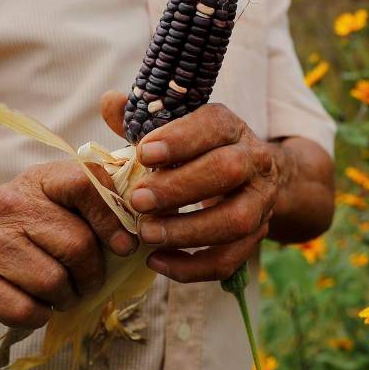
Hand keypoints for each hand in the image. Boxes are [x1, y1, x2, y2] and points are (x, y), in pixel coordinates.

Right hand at [0, 160, 136, 328]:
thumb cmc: (31, 228)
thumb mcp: (61, 204)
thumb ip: (99, 205)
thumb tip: (142, 228)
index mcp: (38, 179)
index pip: (84, 183)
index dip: (112, 218)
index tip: (124, 246)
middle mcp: (7, 203)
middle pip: (77, 244)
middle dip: (92, 273)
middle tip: (86, 280)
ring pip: (53, 282)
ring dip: (67, 296)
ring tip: (61, 291)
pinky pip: (26, 310)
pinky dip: (41, 314)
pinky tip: (35, 302)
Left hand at [100, 93, 281, 282]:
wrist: (250, 179)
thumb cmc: (198, 153)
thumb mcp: (174, 131)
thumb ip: (141, 119)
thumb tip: (108, 101)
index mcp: (230, 127)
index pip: (213, 125)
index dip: (180, 139)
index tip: (143, 154)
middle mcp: (254, 160)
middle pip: (228, 170)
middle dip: (181, 187)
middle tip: (138, 200)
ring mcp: (260, 201)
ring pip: (236, 220)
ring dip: (188, 231)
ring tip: (146, 234)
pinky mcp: (255, 237)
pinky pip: (230, 259)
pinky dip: (193, 267)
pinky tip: (156, 262)